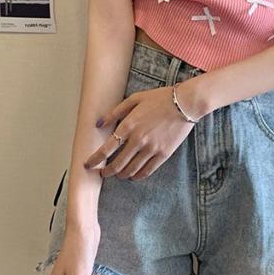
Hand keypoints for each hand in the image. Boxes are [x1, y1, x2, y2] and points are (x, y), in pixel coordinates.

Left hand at [83, 84, 198, 180]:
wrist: (185, 103)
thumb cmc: (160, 98)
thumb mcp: (135, 99)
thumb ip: (115, 112)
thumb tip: (99, 124)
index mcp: (129, 125)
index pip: (106, 149)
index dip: (95, 159)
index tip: (88, 165)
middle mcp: (138, 140)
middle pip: (117, 164)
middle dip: (107, 171)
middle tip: (103, 173)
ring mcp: (151, 148)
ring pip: (131, 170)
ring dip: (121, 175)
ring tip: (118, 174)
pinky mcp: (163, 154)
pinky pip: (147, 170)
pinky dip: (138, 176)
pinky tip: (134, 175)